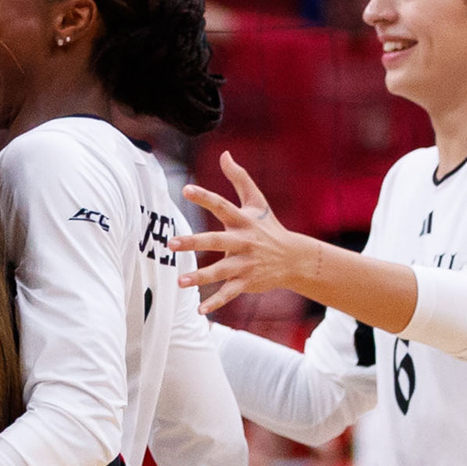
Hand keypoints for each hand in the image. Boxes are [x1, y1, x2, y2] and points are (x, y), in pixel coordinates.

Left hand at [175, 154, 323, 308]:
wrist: (294, 258)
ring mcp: (246, 263)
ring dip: (201, 277)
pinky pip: (229, 293)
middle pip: (216, 240)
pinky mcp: (247, 282)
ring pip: (221, 271)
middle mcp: (244, 241)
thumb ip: (239, 178)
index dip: (205, 197)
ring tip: (180, 281)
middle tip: (171, 243)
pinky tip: (200, 311)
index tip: (186, 189)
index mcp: (243, 220)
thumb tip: (225, 154)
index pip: (222, 205)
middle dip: (194, 242)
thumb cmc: (269, 227)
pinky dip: (216, 303)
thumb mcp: (257, 202)